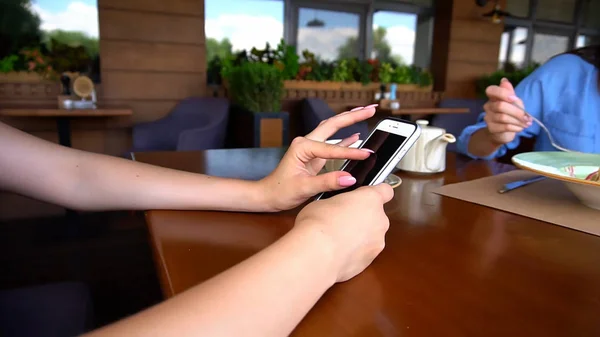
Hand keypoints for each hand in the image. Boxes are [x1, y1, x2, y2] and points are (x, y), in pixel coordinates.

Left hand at [260, 105, 376, 210]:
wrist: (267, 195)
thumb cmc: (280, 191)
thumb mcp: (304, 188)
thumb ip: (327, 182)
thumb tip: (350, 178)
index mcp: (302, 147)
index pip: (332, 149)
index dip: (351, 153)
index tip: (367, 155)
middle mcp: (306, 143)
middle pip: (333, 124)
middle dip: (353, 115)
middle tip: (372, 109)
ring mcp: (310, 147)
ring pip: (333, 129)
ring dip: (350, 120)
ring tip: (367, 112)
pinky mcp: (314, 155)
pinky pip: (333, 143)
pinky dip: (345, 139)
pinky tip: (357, 136)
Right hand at [294, 184, 393, 282]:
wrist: (316, 254)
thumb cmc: (318, 223)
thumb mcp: (324, 201)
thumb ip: (340, 202)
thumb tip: (338, 207)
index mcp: (370, 199)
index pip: (385, 190)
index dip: (375, 192)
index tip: (364, 196)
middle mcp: (380, 220)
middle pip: (376, 215)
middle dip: (362, 217)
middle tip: (341, 219)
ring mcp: (378, 242)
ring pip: (371, 235)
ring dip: (359, 236)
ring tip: (337, 239)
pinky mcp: (370, 260)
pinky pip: (364, 252)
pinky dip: (354, 251)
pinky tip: (337, 252)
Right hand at [483, 78, 531, 144]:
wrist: (503, 132)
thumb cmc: (510, 114)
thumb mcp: (514, 102)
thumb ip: (510, 92)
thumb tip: (504, 80)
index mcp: (494, 97)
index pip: (491, 90)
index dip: (503, 93)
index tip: (514, 98)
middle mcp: (488, 106)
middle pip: (501, 106)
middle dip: (517, 112)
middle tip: (527, 117)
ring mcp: (488, 118)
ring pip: (503, 117)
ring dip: (518, 121)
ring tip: (526, 124)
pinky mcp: (491, 128)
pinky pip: (505, 127)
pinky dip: (516, 127)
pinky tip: (520, 128)